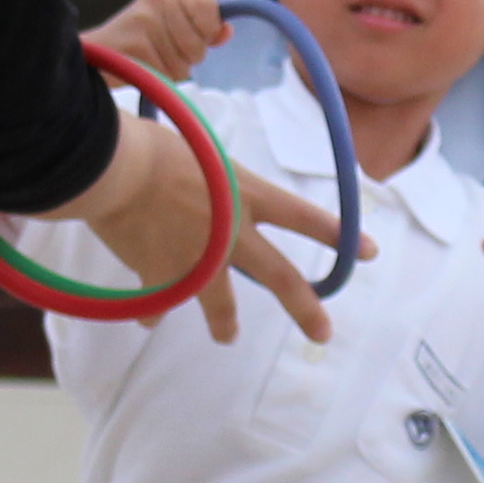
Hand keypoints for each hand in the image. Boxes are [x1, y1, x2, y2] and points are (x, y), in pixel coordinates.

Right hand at [71, 107, 355, 343]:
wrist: (114, 170)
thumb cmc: (151, 144)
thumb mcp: (197, 152)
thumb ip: (208, 184)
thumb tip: (197, 201)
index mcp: (247, 195)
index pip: (305, 217)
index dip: (339, 235)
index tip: (369, 252)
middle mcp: (232, 234)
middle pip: (281, 278)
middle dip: (305, 309)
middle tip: (323, 333)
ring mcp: (200, 261)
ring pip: (221, 302)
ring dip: (224, 323)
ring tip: (226, 337)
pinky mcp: (162, 277)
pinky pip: (160, 302)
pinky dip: (152, 311)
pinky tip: (147, 323)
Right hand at [88, 0, 221, 85]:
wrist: (91, 55)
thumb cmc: (137, 42)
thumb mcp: (171, 25)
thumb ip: (203, 26)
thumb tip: (227, 31)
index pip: (210, 10)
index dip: (206, 32)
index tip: (188, 35)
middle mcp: (159, 0)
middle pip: (200, 45)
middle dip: (187, 57)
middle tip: (160, 50)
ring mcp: (147, 22)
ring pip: (186, 65)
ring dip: (172, 70)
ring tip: (150, 59)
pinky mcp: (137, 46)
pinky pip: (168, 75)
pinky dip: (159, 79)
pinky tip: (142, 67)